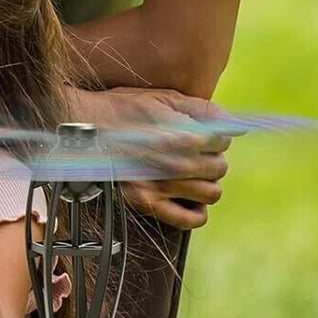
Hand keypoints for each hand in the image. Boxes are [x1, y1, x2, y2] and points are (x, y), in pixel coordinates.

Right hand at [71, 86, 237, 229]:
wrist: (81, 129)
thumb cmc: (121, 108)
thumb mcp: (163, 98)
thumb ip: (203, 110)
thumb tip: (236, 127)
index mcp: (183, 135)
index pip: (223, 142)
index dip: (214, 135)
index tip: (200, 133)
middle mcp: (176, 164)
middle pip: (220, 167)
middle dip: (210, 157)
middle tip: (189, 151)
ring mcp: (161, 185)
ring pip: (212, 193)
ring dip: (205, 182)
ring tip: (187, 172)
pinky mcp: (146, 202)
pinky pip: (191, 219)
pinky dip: (197, 211)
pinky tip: (188, 197)